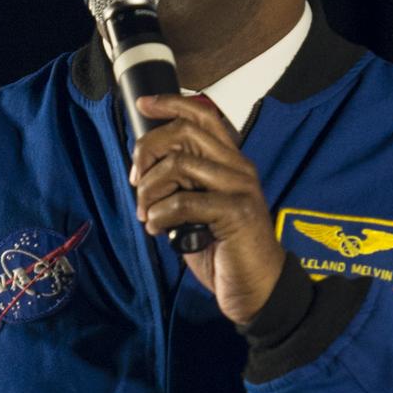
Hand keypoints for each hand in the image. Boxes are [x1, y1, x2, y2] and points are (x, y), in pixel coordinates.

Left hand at [129, 94, 284, 324]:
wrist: (257, 289)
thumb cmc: (225, 250)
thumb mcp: (198, 208)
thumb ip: (182, 184)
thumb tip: (145, 169)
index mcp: (230, 162)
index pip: (203, 116)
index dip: (171, 103)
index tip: (143, 104)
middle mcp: (238, 168)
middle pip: (184, 132)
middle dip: (148, 152)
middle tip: (136, 182)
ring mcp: (240, 188)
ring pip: (178, 165)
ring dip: (149, 191)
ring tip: (147, 215)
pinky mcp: (236, 212)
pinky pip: (182, 202)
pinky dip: (159, 216)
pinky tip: (159, 231)